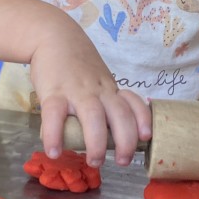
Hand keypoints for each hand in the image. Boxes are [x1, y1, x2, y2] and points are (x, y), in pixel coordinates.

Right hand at [28, 29, 151, 168]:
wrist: (52, 35)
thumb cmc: (76, 63)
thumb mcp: (98, 79)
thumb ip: (104, 100)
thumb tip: (109, 132)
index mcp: (110, 88)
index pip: (134, 103)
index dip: (143, 120)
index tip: (146, 137)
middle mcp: (99, 90)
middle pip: (120, 115)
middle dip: (126, 142)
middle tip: (123, 162)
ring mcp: (76, 91)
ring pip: (93, 118)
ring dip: (96, 144)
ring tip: (94, 163)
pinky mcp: (53, 92)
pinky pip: (55, 116)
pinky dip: (55, 136)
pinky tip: (54, 152)